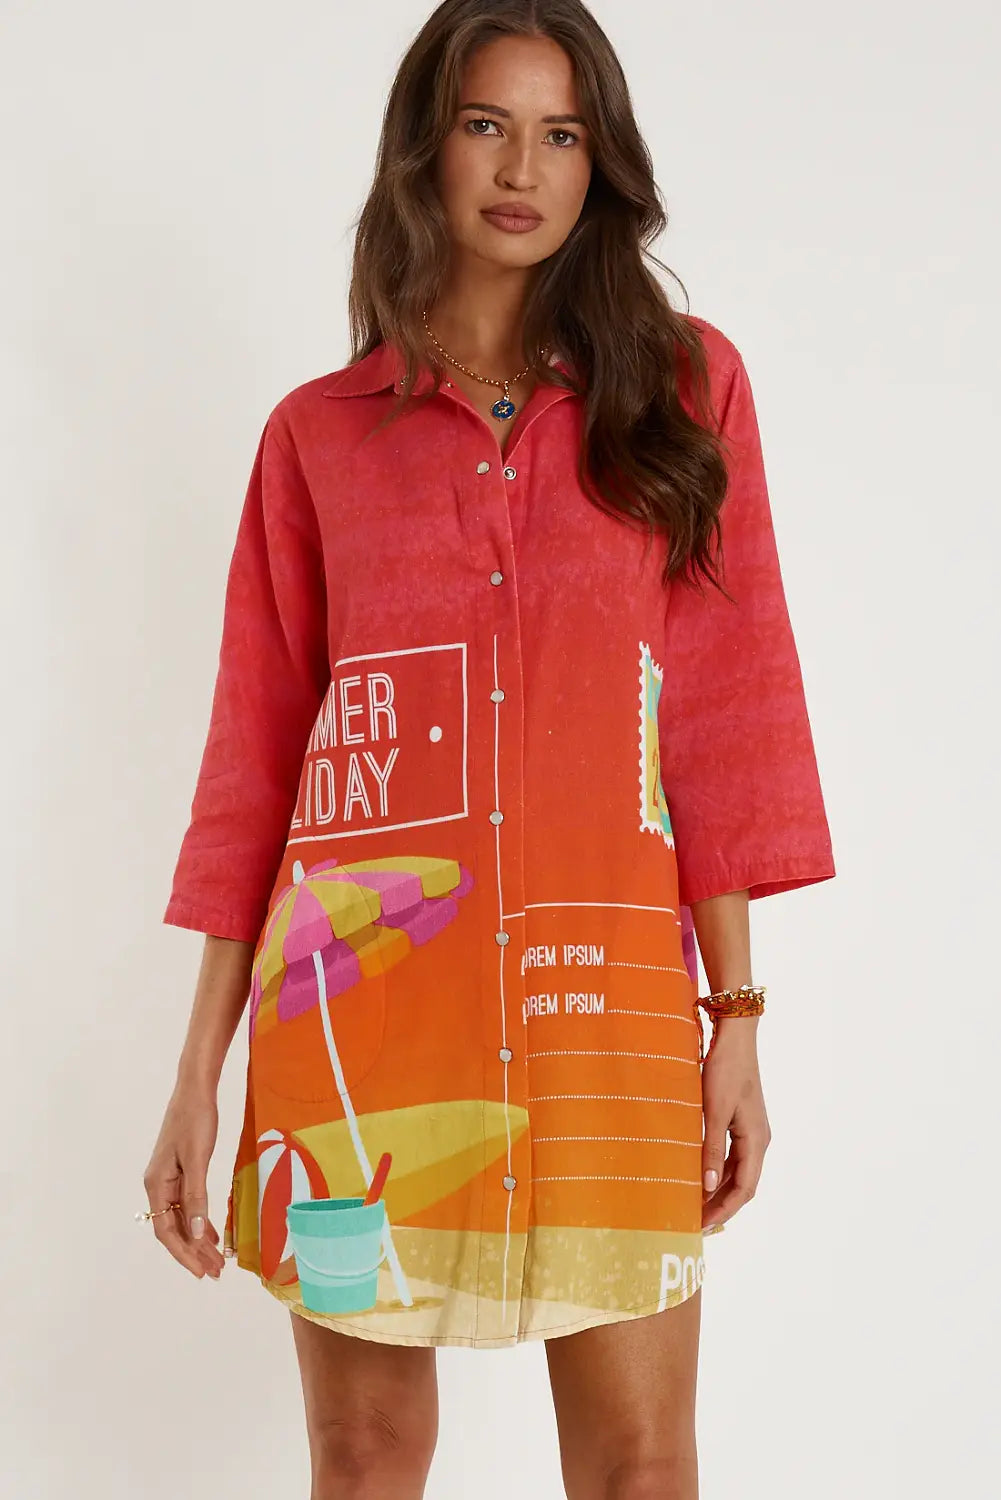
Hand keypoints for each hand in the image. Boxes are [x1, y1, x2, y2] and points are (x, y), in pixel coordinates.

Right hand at [142, 1083, 225, 1278]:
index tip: (201, 1272)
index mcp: (156, 1184)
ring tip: (217, 1261)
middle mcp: (158, 1185)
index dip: (183, 1254)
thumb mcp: (197, 1159)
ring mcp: (168, 1179)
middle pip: (174, 1228)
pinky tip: (212, 1234)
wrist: (196, 1090)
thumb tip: (195, 1234)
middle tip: (216, 1272)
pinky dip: (200, 1221)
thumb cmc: (195, 1120)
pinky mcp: (180, 1171)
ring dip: (198, 1240)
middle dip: (194, 1252)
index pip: (166, 1231)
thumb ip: (196, 1197)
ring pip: (182, 1219)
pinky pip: (188, 1205)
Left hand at [700, 1022, 770, 1229]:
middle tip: (693, 1223)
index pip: (745, 1190)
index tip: (702, 1227)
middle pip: (742, 1185)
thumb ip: (710, 1148)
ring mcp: (751, 1132)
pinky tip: (698, 1176)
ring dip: (717, 1190)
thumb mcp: (713, 1110)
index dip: (724, 1211)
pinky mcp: (741, 1122)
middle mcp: (758, 1141)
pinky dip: (716, 1171)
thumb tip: (706, 1185)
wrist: (735, 1037)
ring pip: (736, 1172)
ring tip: (693, 1205)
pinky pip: (731, 1157)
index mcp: (756, 1141)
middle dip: (719, 1206)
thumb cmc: (725, 1070)